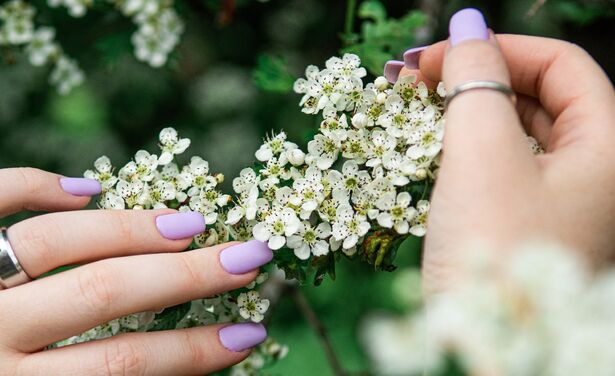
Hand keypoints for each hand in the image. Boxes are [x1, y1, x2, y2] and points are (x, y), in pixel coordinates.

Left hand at [0, 168, 271, 374]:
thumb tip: (172, 367)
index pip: (123, 369)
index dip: (195, 354)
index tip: (251, 333)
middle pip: (105, 294)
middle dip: (187, 276)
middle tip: (248, 254)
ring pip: (55, 242)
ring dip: (130, 228)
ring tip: (189, 222)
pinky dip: (35, 186)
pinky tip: (85, 187)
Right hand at [388, 8, 614, 291]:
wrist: (484, 353)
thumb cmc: (493, 254)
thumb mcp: (482, 155)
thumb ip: (475, 81)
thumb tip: (465, 24)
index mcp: (608, 151)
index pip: (562, 67)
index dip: (500, 48)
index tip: (437, 53)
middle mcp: (593, 175)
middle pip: (539, 98)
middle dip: (476, 78)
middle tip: (414, 77)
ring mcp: (559, 204)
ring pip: (515, 134)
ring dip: (465, 112)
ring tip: (412, 106)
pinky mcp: (524, 227)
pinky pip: (500, 169)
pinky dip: (465, 149)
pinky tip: (429, 145)